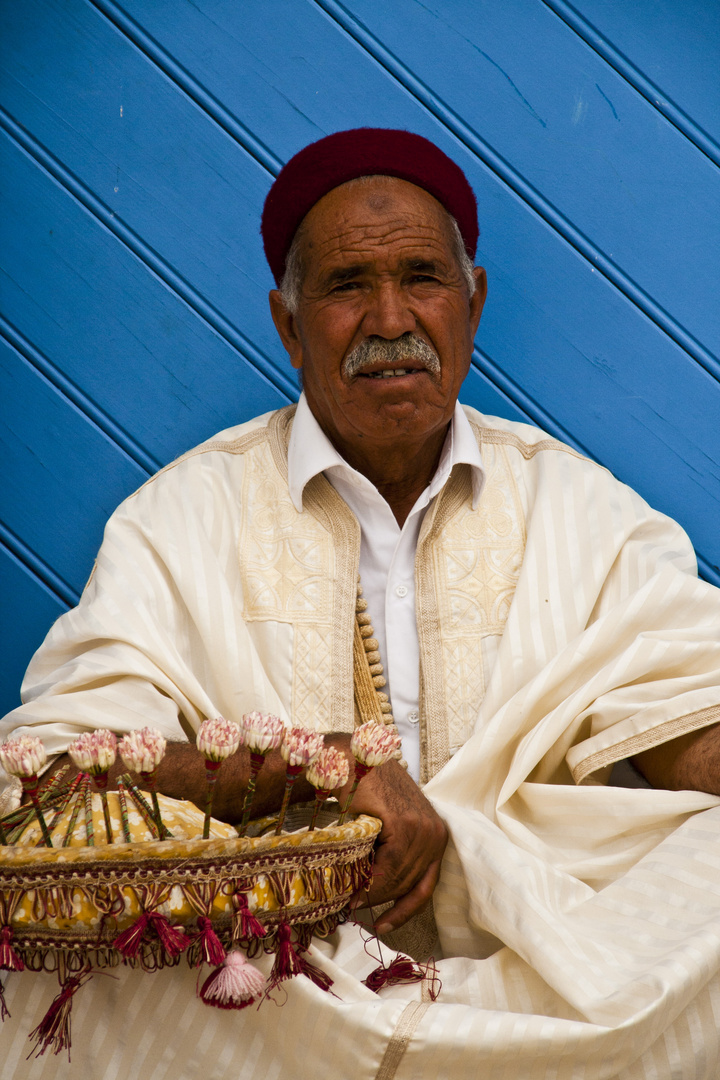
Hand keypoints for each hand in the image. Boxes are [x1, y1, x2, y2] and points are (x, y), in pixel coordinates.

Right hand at [341, 756, 447, 933]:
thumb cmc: (367, 794)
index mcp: (437, 835)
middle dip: (383, 903)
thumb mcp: (391, 828)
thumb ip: (395, 857)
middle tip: (355, 910)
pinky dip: (372, 884)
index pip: (425, 885)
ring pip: (399, 879)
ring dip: (373, 895)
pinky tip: (355, 892)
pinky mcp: (404, 824)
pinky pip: (389, 867)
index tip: (384, 926)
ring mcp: (422, 828)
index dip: (404, 910)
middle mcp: (435, 832)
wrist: (352, 761)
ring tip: (351, 902)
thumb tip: (381, 898)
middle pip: (410, 884)